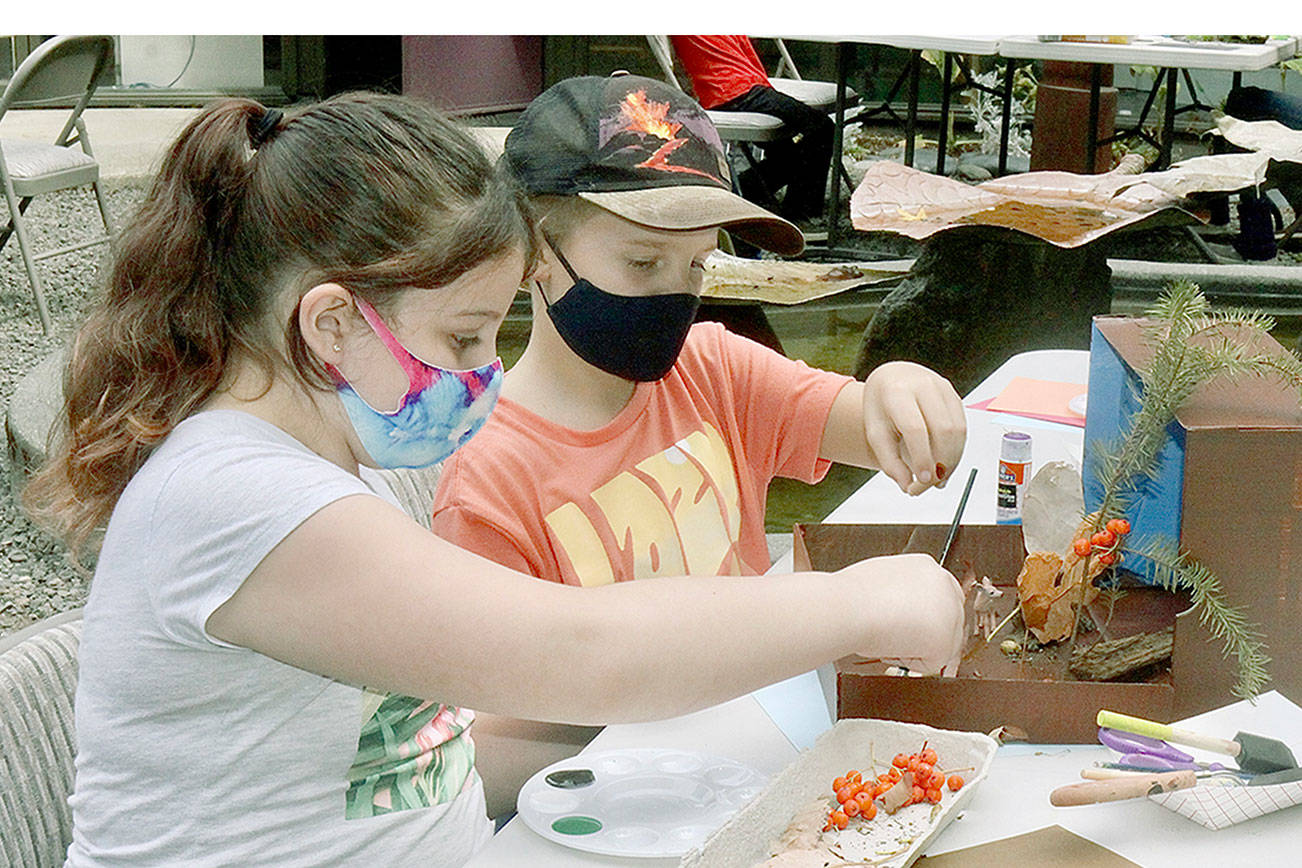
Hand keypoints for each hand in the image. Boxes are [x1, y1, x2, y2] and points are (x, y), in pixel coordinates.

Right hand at [838, 553, 964, 675]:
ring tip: (886, 637)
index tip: (908, 623)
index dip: (923, 614)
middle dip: (925, 632)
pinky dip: (910, 662)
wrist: (848, 608)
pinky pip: (931, 662)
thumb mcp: (880, 579)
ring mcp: (949, 611)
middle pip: (948, 618)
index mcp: (926, 566)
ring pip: (941, 642)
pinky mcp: (945, 640)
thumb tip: (900, 606)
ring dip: (915, 646)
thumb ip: (901, 590)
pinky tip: (890, 646)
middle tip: (896, 637)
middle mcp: (943, 584)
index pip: (940, 594)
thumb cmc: (852, 596)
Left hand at [862, 361, 964, 494]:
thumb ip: (889, 461)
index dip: (921, 456)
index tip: (922, 480)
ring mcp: (943, 388)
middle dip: (941, 462)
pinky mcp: (955, 396)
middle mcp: (923, 385)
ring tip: (938, 479)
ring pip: (958, 431)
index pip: (914, 428)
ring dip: (952, 460)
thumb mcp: (875, 432)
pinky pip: (962, 428)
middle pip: (943, 429)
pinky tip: (945, 465)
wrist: (893, 379)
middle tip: (931, 485)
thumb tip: (907, 485)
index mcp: (897, 392)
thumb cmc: (882, 407)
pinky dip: (957, 451)